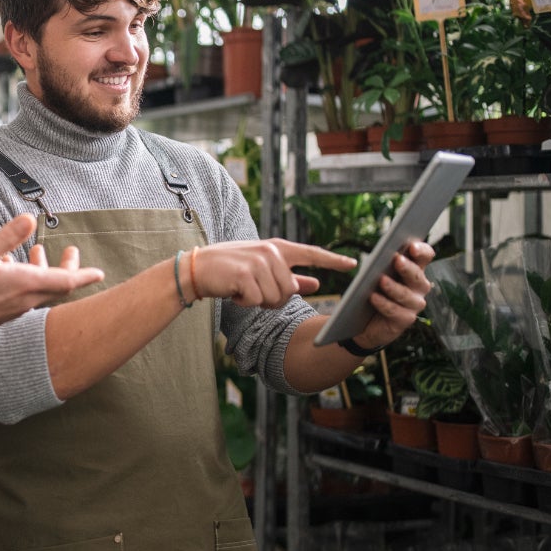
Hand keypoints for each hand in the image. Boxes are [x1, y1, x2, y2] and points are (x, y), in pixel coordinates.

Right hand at [0, 213, 103, 339]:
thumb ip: (8, 236)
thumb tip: (30, 218)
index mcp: (26, 284)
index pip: (66, 281)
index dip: (85, 274)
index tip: (100, 273)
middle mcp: (26, 299)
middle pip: (59, 286)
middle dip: (69, 269)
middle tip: (73, 252)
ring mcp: (16, 308)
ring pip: (42, 290)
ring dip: (46, 271)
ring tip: (38, 251)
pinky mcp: (5, 312)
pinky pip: (26, 296)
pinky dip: (29, 280)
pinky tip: (11, 267)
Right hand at [190, 238, 357, 307]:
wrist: (198, 269)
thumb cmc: (231, 270)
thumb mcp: (262, 270)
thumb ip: (289, 277)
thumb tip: (314, 284)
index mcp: (278, 248)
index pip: (312, 254)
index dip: (333, 261)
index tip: (353, 264)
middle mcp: (272, 252)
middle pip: (289, 291)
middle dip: (272, 299)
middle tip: (253, 291)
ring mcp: (259, 262)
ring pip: (274, 298)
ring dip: (258, 302)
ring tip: (243, 289)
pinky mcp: (246, 274)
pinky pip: (257, 302)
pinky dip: (245, 303)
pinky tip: (234, 292)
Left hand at [357, 239, 434, 347]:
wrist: (360, 318)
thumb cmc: (367, 289)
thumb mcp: (368, 271)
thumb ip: (369, 262)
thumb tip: (361, 260)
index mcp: (413, 269)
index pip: (425, 256)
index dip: (421, 251)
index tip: (412, 247)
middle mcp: (418, 286)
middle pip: (417, 275)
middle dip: (407, 267)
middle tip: (397, 259)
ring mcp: (413, 304)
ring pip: (407, 295)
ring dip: (394, 287)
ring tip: (381, 279)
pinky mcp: (404, 320)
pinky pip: (397, 312)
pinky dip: (384, 304)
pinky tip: (373, 297)